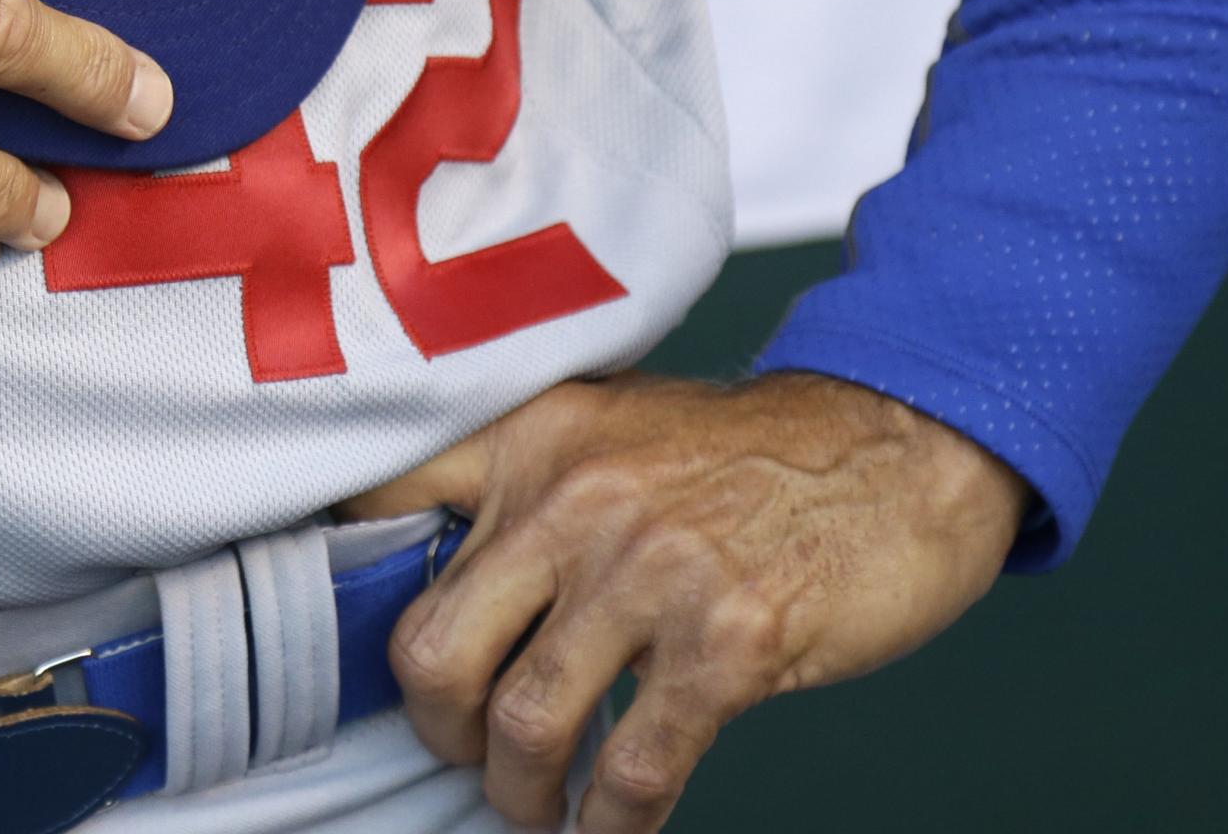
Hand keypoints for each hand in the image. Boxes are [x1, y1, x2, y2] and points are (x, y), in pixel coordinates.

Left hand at [340, 372, 1028, 831]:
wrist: (903, 446)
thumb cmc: (751, 456)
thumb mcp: (612, 432)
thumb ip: (523, 491)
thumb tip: (437, 586)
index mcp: (533, 435)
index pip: (387, 496)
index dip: (333, 574)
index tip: (325, 636)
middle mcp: (577, 496)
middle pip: (435, 646)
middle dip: (437, 727)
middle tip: (462, 750)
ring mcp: (653, 570)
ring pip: (525, 723)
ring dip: (518, 793)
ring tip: (536, 807)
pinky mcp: (729, 641)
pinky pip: (634, 768)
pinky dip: (610, 825)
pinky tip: (609, 831)